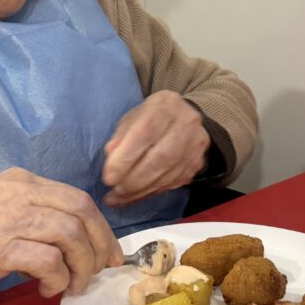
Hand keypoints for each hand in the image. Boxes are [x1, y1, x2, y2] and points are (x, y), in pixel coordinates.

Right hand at [0, 168, 123, 304]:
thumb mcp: (6, 215)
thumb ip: (42, 220)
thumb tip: (86, 245)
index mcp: (22, 181)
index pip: (78, 198)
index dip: (102, 229)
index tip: (110, 255)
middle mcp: (17, 192)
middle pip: (81, 211)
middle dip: (99, 246)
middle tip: (97, 272)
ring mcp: (6, 218)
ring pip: (69, 235)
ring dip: (80, 267)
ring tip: (70, 285)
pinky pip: (48, 261)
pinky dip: (57, 279)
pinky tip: (46, 289)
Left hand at [101, 90, 210, 206]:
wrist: (183, 118)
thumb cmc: (150, 118)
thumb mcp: (132, 119)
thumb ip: (121, 136)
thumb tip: (110, 154)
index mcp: (165, 106)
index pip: (145, 133)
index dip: (125, 158)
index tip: (108, 178)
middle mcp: (186, 123)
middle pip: (160, 158)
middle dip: (133, 180)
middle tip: (114, 192)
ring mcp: (195, 145)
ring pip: (167, 175)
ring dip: (140, 191)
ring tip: (119, 199)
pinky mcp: (196, 163)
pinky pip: (173, 184)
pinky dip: (150, 193)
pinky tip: (134, 197)